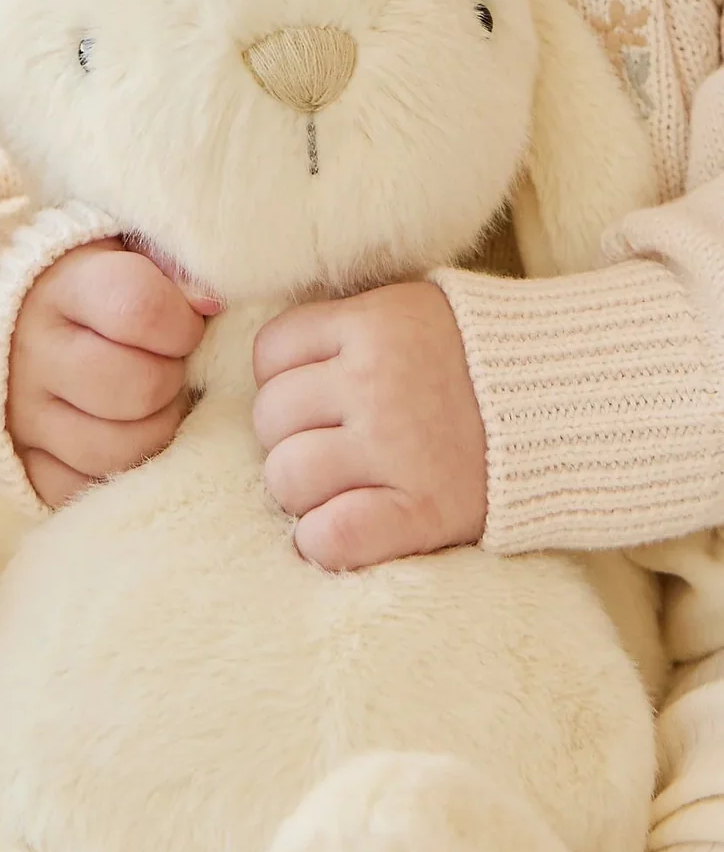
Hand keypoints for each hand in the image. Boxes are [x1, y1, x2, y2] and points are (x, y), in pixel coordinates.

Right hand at [8, 240, 210, 507]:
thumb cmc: (85, 277)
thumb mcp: (121, 245)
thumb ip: (169, 259)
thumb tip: (211, 302)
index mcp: (61, 286)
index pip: (139, 309)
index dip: (182, 324)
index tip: (184, 326)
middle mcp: (32, 352)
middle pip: (137, 388)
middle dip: (171, 381)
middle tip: (166, 368)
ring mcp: (22, 414)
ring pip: (117, 450)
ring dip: (154, 431)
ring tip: (149, 405)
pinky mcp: (18, 461)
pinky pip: (80, 490)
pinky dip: (113, 473)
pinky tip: (119, 436)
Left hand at [253, 281, 486, 570]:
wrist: (579, 405)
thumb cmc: (483, 361)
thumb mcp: (416, 310)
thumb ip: (351, 324)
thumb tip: (277, 356)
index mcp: (376, 324)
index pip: (272, 352)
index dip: (284, 378)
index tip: (317, 394)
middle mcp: (378, 382)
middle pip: (271, 417)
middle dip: (291, 435)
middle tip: (333, 445)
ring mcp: (398, 449)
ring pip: (286, 477)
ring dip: (302, 492)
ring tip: (340, 487)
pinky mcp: (423, 511)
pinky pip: (329, 536)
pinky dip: (321, 541)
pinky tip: (342, 529)